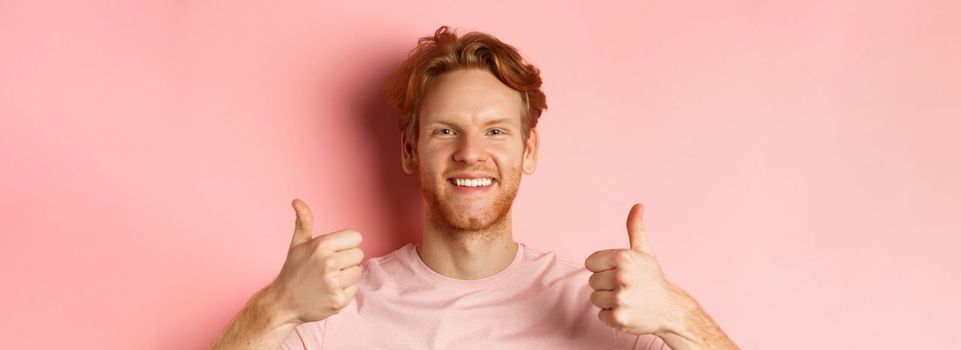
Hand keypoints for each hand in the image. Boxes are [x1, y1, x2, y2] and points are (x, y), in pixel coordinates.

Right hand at [268, 198, 364, 323]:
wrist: (283, 303)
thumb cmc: (293, 271)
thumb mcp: (297, 244)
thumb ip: (303, 221)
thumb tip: (297, 201)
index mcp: (321, 246)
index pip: (356, 237)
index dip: (345, 244)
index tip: (333, 252)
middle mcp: (329, 263)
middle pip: (359, 255)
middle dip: (346, 260)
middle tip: (328, 268)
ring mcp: (334, 283)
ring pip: (357, 272)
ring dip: (346, 277)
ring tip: (328, 280)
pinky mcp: (338, 301)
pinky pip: (354, 290)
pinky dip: (343, 292)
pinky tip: (328, 292)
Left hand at [585, 203, 684, 335]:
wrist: (671, 309)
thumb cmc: (654, 279)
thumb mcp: (644, 251)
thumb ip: (635, 228)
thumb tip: (638, 205)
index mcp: (623, 257)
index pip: (590, 263)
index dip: (603, 268)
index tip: (619, 272)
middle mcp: (621, 276)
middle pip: (592, 282)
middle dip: (607, 285)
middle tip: (627, 288)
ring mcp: (620, 298)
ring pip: (595, 298)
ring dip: (609, 301)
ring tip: (628, 299)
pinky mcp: (619, 318)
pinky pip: (601, 315)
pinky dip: (612, 316)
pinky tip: (629, 311)